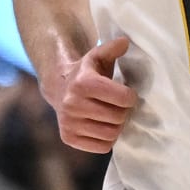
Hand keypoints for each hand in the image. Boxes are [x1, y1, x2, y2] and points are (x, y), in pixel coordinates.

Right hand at [46, 35, 134, 153]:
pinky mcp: (68, 138)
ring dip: (117, 127)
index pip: (123, 99)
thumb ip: (111, 48)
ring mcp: (69, 123)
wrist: (59, 87)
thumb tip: (125, 42)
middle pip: (118, 118)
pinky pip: (102, 147)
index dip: (130, 97)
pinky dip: (107, 139)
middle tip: (120, 107)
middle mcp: (72, 103)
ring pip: (111, 134)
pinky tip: (102, 127)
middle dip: (124, 112)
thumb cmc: (85, 73)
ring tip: (112, 117)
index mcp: (83, 83)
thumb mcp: (97, 57)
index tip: (127, 95)